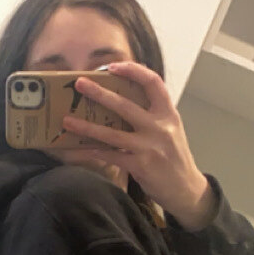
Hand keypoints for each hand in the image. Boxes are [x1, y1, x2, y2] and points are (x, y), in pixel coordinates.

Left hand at [60, 62, 215, 229]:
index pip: (153, 82)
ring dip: (87, 126)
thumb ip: (152, 114)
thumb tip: (123, 100)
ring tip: (67, 120)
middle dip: (100, 93)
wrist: (186, 188)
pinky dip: (94, 152)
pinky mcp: (141, 166)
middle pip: (126, 105)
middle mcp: (160, 127)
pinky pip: (112, 156)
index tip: (112, 66)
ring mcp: (150, 147)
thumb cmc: (174, 157)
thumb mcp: (171, 129)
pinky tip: (80, 149)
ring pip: (112, 133)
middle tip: (80, 83)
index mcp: (168, 113)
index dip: (133, 70)